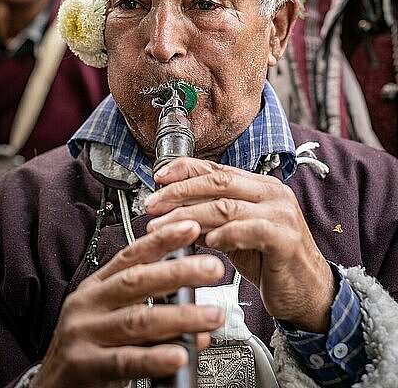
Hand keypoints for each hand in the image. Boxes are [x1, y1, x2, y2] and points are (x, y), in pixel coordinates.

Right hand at [32, 220, 224, 387]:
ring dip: (181, 316)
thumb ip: (151, 308)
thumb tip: (196, 309)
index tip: (191, 227)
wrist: (51, 387)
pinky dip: (156, 357)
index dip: (162, 240)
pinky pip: (126, 360)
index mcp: (97, 286)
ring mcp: (85, 334)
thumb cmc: (88, 347)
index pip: (132, 255)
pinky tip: (179, 354)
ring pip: (138, 319)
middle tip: (212, 268)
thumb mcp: (112, 316)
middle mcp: (89, 304)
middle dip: (179, 272)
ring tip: (211, 315)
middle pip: (138, 281)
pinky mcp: (85, 365)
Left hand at [146, 158, 336, 333]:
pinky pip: (249, 230)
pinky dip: (224, 234)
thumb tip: (174, 209)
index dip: (185, 169)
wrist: (309, 292)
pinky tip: (207, 242)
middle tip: (152, 205)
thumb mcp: (237, 234)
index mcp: (260, 187)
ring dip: (189, 216)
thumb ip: (213, 218)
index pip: (217, 169)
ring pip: (226, 206)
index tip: (159, 177)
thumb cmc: (272, 262)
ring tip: (164, 228)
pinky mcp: (286, 238)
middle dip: (179, 192)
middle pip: (218, 182)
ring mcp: (281, 213)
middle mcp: (272, 193)